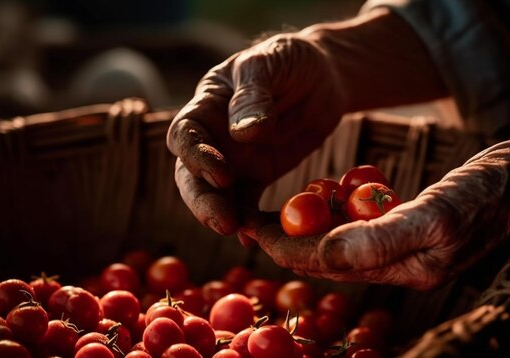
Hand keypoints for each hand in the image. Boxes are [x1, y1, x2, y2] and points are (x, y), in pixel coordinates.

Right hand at [166, 8, 446, 237]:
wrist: (323, 77)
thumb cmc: (289, 60)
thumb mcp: (270, 63)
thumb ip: (253, 95)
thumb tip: (243, 133)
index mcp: (207, 106)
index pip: (186, 135)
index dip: (196, 157)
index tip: (221, 174)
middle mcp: (213, 137)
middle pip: (192, 175)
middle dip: (204, 201)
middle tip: (223, 223)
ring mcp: (234, 159)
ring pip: (216, 195)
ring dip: (223, 215)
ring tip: (239, 233)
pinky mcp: (258, 175)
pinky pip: (247, 203)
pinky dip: (248, 222)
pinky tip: (254, 240)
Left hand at [241, 126, 509, 288]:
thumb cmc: (490, 195)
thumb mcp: (438, 214)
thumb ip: (381, 237)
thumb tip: (324, 251)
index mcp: (400, 268)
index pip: (325, 263)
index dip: (283, 245)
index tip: (248, 225)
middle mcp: (395, 264)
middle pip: (323, 257)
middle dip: (283, 239)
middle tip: (246, 216)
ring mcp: (400, 247)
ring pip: (336, 243)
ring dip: (303, 227)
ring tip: (269, 209)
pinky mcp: (405, 226)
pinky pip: (357, 227)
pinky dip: (332, 213)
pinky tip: (317, 198)